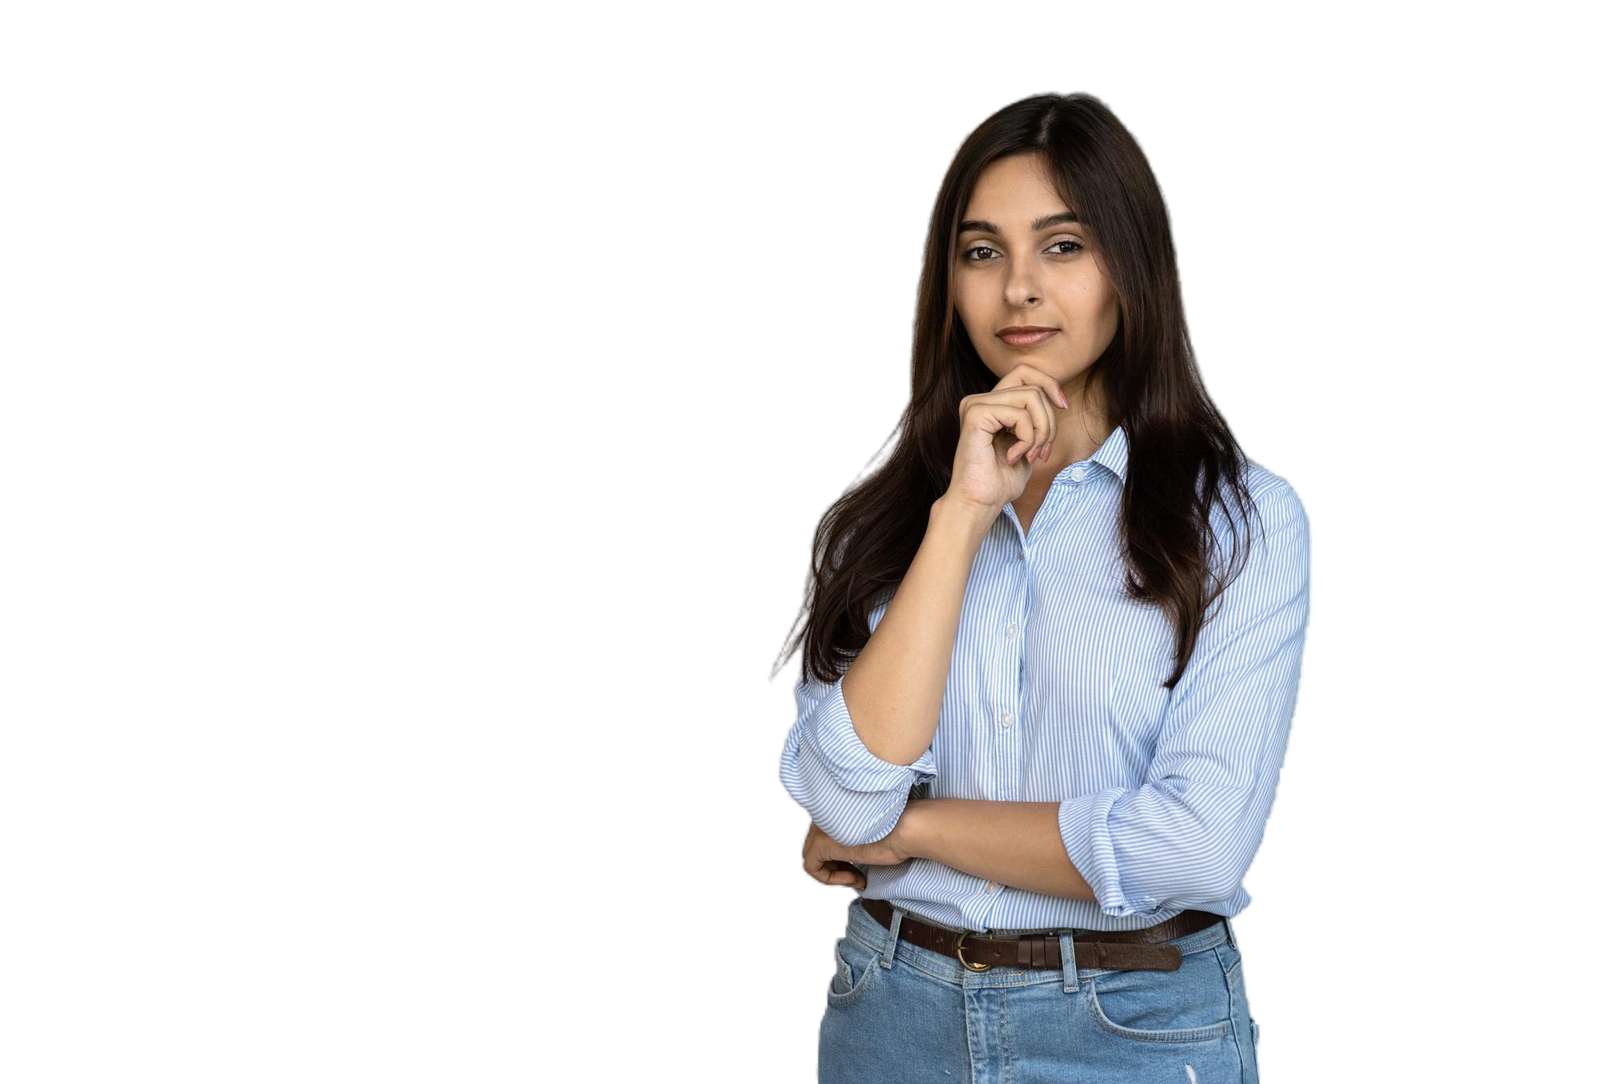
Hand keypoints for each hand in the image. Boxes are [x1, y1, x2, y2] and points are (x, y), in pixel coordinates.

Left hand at [799, 817, 912, 891]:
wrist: (905, 830)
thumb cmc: (896, 833)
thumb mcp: (866, 838)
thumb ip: (849, 842)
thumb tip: (841, 865)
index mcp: (833, 812)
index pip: (822, 844)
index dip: (839, 864)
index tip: (860, 872)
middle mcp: (822, 818)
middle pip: (815, 853)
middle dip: (835, 870)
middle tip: (857, 878)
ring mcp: (819, 830)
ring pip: (811, 862)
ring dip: (834, 877)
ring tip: (856, 879)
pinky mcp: (820, 844)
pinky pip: (812, 869)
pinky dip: (831, 879)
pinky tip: (853, 878)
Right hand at [943, 363, 1069, 517]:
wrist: (980, 504)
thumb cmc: (1001, 481)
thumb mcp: (1027, 444)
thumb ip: (1035, 419)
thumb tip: (1057, 399)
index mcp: (990, 404)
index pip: (1025, 372)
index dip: (1049, 384)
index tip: (1063, 407)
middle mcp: (979, 400)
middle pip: (1034, 386)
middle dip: (1049, 421)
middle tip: (1041, 451)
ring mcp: (975, 405)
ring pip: (1032, 397)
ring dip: (1041, 432)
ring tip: (1029, 455)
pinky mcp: (975, 414)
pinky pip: (1020, 415)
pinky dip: (1026, 439)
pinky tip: (1012, 457)